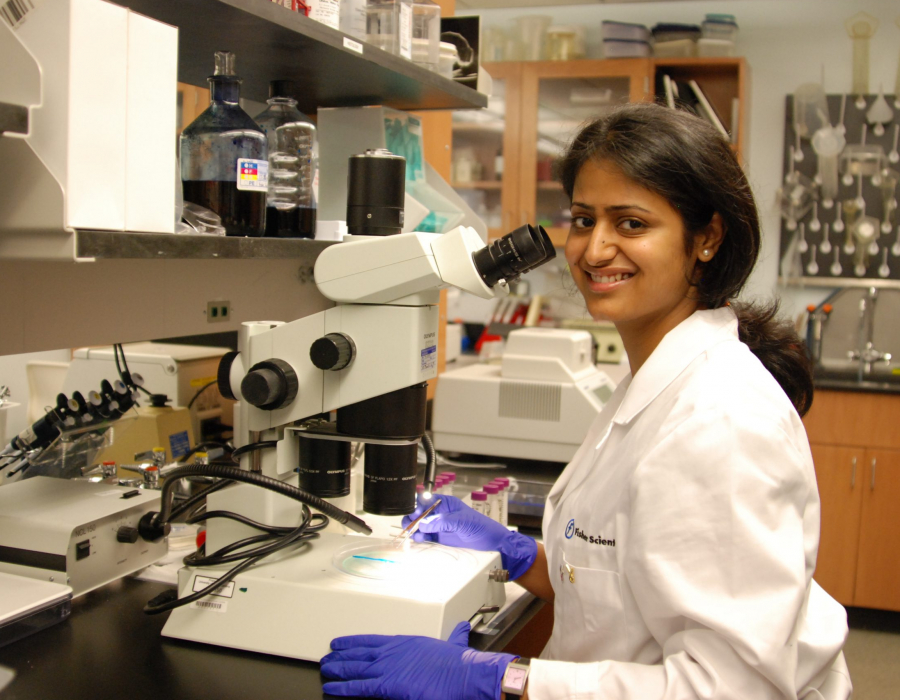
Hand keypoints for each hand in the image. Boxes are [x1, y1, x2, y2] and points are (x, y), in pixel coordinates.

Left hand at [321, 621, 514, 699]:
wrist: (462, 673)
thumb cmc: (458, 663)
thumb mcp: (454, 644)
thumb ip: (454, 636)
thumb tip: (460, 628)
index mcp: (405, 643)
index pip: (373, 641)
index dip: (354, 642)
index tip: (340, 642)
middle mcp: (393, 652)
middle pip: (360, 653)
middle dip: (341, 656)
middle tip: (326, 657)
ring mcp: (388, 668)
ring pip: (356, 668)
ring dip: (338, 669)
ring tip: (324, 670)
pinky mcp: (388, 686)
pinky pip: (360, 687)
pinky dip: (344, 687)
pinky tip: (332, 688)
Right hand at [402, 495, 536, 579]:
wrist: (492, 543)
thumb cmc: (481, 527)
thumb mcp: (462, 521)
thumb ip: (442, 522)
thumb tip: (424, 524)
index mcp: (446, 504)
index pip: (427, 499)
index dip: (418, 504)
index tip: (415, 511)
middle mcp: (441, 514)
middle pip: (420, 512)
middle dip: (413, 517)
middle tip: (410, 523)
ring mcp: (440, 527)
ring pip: (421, 525)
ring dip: (414, 528)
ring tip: (414, 533)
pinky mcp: (441, 539)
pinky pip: (426, 537)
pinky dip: (420, 537)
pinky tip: (419, 539)